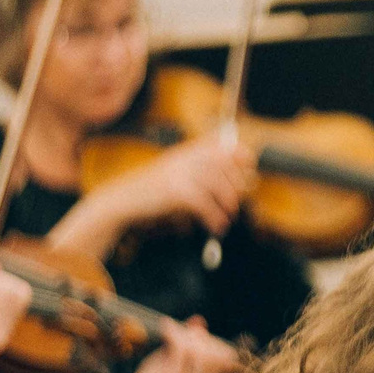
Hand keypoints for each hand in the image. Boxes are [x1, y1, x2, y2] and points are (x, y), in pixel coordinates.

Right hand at [60, 134, 255, 255]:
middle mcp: (185, 158)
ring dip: (228, 204)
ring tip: (228, 217)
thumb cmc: (153, 190)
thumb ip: (201, 171)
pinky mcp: (176, 191)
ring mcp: (180, 172)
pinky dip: (215, 217)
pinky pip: (205, 203)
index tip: (250, 168)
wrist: (123, 199)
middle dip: (237, 186)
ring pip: (218, 185)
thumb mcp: (177, 172)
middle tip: (236, 203)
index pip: (223, 146)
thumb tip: (237, 179)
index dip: (241, 155)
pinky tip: (217, 226)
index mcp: (187, 151)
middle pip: (225, 166)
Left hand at [120, 318, 240, 372]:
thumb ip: (188, 343)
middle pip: (215, 354)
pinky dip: (173, 334)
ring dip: (184, 335)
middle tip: (181, 331)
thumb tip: (199, 320)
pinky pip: (181, 349)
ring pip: (198, 350)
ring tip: (170, 330)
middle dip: (199, 338)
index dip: (213, 343)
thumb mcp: (173, 361)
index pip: (226, 360)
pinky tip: (165, 327)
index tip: (194, 335)